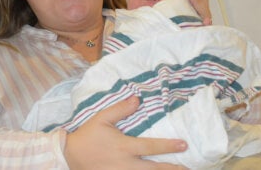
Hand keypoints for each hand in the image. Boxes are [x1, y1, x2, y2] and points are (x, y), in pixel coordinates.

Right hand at [64, 97, 187, 169]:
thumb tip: (137, 98)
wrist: (70, 156)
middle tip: (189, 168)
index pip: (151, 146)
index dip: (169, 146)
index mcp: (124, 146)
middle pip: (155, 169)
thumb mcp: (102, 118)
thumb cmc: (88, 136)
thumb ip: (120, 109)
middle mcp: (126, 163)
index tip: (184, 145)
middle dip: (173, 169)